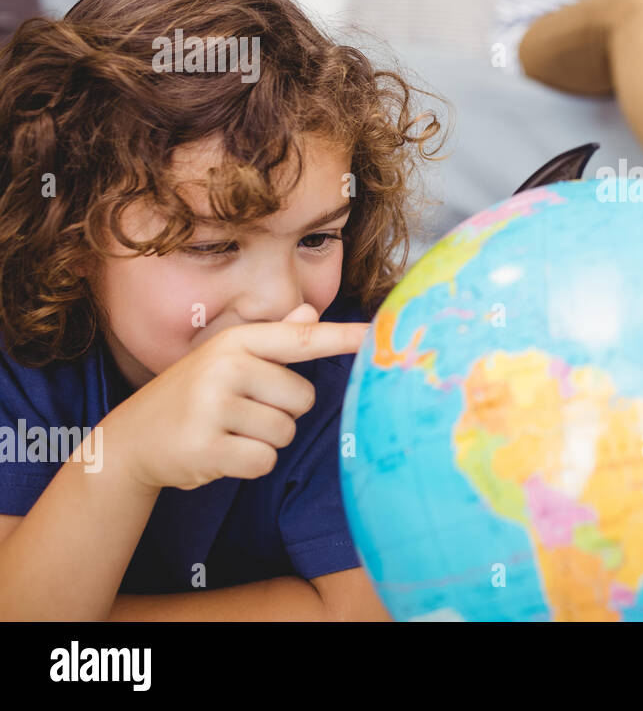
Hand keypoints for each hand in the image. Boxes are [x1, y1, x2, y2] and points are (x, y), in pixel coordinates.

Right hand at [106, 303, 369, 491]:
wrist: (132, 439)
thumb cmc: (193, 396)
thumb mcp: (226, 359)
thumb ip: (272, 340)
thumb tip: (310, 313)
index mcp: (237, 342)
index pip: (302, 339)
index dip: (342, 337)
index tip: (375, 335)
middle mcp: (225, 367)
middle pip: (303, 400)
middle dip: (282, 414)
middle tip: (241, 413)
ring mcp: (212, 407)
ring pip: (285, 433)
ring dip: (263, 440)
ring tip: (227, 432)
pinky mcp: (206, 447)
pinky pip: (263, 461)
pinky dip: (249, 464)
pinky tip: (220, 454)